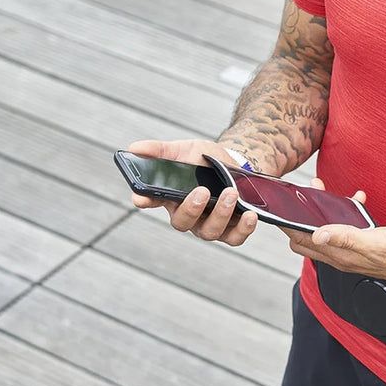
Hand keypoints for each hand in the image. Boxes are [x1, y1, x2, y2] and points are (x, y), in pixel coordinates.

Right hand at [128, 139, 258, 245]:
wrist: (237, 164)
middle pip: (182, 222)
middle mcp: (187, 214)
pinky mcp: (231, 230)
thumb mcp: (185, 150)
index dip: (144, 200)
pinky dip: (244, 229)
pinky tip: (250, 215)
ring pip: (210, 231)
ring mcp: (209, 224)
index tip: (141, 197)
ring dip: (221, 214)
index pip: (150, 201)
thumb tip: (134, 148)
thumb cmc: (205, 160)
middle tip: (202, 191)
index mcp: (170, 196)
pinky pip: (235, 238)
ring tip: (231, 193)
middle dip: (192, 208)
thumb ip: (162, 151)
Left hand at [283, 179, 385, 293]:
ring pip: (327, 228)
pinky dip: (347, 213)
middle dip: (301, 215)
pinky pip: (348, 227)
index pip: (300, 241)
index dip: (288, 225)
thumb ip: (345, 238)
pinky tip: (358, 201)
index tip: (280, 207)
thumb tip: (316, 234)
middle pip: (309, 235)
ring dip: (323, 211)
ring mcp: (353, 250)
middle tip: (303, 194)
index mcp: (339, 257)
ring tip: (325, 191)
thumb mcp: (373, 243)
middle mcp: (342, 255)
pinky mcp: (365, 244)